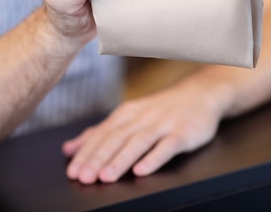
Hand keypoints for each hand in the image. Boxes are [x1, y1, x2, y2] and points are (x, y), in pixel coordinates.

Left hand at [62, 83, 222, 183]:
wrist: (201, 93)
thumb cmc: (162, 108)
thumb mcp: (130, 115)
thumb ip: (100, 133)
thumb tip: (69, 149)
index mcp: (127, 113)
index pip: (102, 134)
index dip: (86, 153)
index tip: (73, 171)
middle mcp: (143, 117)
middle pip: (117, 139)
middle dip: (98, 159)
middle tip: (83, 177)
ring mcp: (163, 124)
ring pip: (139, 142)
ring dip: (121, 160)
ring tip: (106, 177)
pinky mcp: (183, 133)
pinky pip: (167, 146)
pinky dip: (153, 158)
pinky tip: (141, 171)